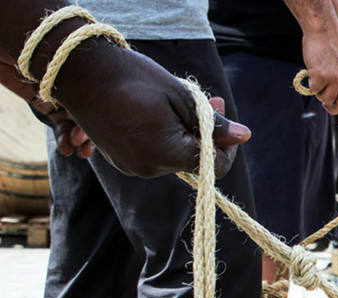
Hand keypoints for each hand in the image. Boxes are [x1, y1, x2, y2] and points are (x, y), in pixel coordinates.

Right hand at [52, 45, 249, 177]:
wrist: (79, 72)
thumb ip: (212, 122)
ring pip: (175, 157)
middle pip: (194, 161)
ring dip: (184, 134)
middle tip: (208, 100)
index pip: (213, 166)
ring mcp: (132, 167)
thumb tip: (243, 136)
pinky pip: (154, 155)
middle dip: (204, 134)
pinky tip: (156, 112)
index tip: (222, 113)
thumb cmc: (133, 79)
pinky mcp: (121, 161)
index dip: (226, 145)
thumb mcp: (181, 96)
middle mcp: (149, 169)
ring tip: (172, 102)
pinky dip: (164, 137)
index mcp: (166, 154)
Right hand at [301, 23, 337, 124]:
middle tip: (326, 104)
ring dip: (320, 93)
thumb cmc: (333, 45)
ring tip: (319, 78)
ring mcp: (336, 78)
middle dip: (332, 109)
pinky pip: (314, 90)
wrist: (323, 29)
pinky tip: (313, 71)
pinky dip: (311, 84)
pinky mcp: (321, 76)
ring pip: (326, 99)